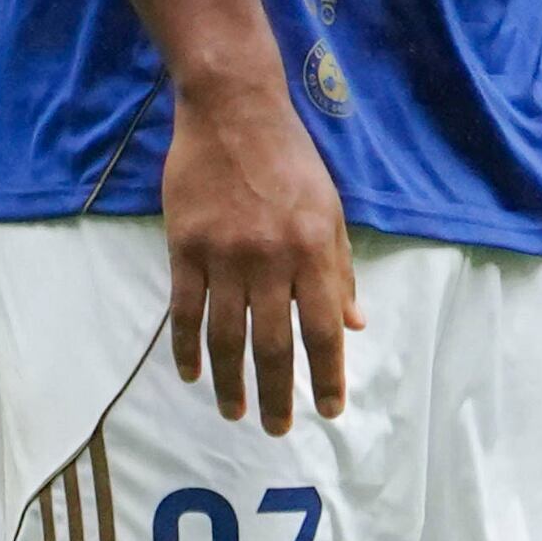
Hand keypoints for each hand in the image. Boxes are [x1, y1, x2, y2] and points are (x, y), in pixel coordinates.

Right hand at [161, 80, 354, 431]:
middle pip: (274, 345)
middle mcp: (272, 259)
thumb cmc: (290, 160)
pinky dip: (187, 348)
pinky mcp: (185, 246)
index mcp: (315, 251)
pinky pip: (185, 310)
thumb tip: (355, 325)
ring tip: (235, 413)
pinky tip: (191, 374)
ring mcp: (224, 255)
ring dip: (230, 383)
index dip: (327, 377)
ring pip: (226, 337)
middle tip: (278, 430)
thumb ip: (341, 270)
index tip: (329, 411)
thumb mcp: (332, 211)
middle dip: (279, 395)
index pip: (324, 330)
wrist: (233, 110)